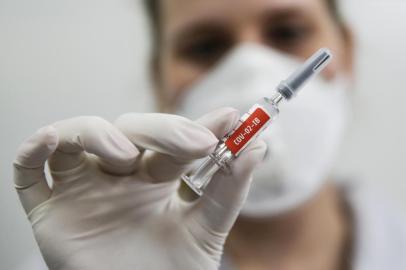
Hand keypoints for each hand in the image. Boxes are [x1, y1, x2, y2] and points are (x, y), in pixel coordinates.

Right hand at [13, 108, 265, 269]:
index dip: (200, 125)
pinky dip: (34, 150)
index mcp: (155, 177)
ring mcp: (82, 187)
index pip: (175, 140)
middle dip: (162, 129)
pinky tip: (51, 140)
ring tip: (126, 157)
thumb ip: (229, 190)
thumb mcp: (206, 232)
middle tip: (198, 142)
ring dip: (100, 134)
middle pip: (130, 129)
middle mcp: (118, 174)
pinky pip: (29, 172)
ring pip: (78, 137)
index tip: (232, 119)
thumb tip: (257, 147)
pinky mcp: (49, 209)